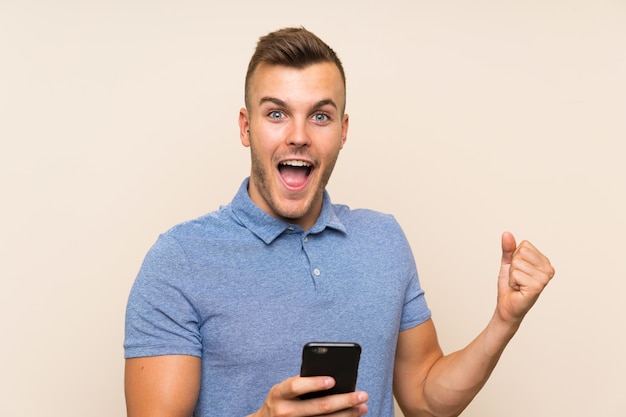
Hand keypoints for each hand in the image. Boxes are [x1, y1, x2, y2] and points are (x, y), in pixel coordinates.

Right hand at [249, 375, 367, 416]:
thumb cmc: (281, 399)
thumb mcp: (284, 388)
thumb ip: (302, 382)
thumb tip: (335, 379)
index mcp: (279, 393)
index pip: (296, 386)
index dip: (314, 383)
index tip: (333, 380)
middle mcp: (285, 411)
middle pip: (319, 406)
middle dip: (344, 400)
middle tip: (362, 394)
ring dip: (348, 414)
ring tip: (362, 407)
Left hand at [496, 231, 554, 324]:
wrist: (506, 306)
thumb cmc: (510, 286)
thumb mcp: (508, 263)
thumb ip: (508, 248)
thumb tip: (507, 233)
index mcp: (544, 261)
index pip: (524, 245)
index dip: (515, 257)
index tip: (518, 270)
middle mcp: (548, 269)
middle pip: (521, 252)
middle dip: (513, 266)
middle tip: (517, 278)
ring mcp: (544, 278)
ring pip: (517, 263)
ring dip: (512, 275)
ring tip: (518, 285)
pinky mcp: (537, 287)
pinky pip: (515, 274)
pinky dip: (512, 282)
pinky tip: (518, 290)